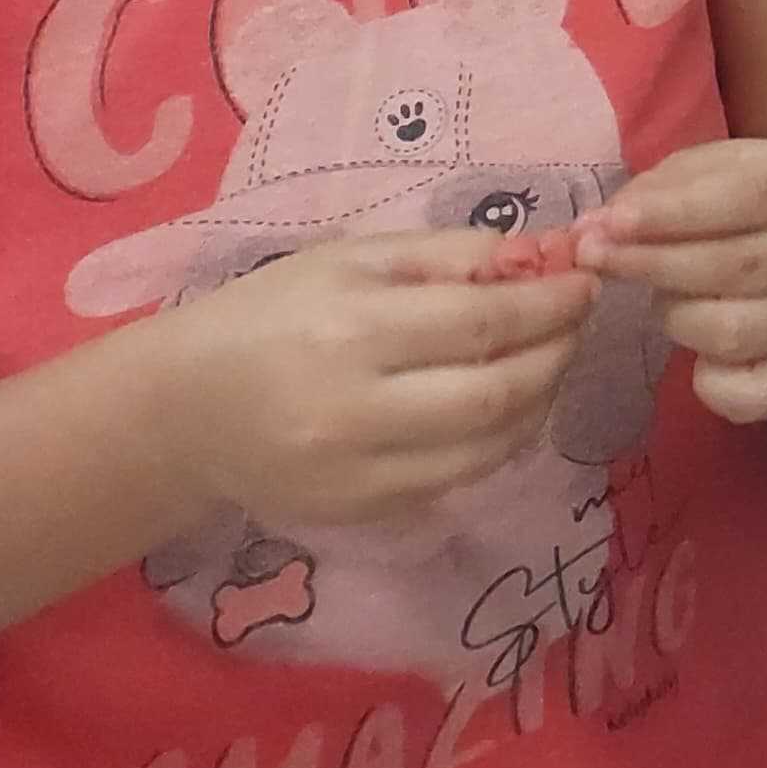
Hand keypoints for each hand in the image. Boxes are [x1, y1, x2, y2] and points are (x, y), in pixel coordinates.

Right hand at [164, 228, 601, 532]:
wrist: (180, 410)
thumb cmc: (269, 313)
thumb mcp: (349, 257)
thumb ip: (448, 253)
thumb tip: (541, 255)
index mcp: (352, 333)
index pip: (486, 322)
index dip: (552, 303)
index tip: (586, 282)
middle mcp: (357, 413)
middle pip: (498, 393)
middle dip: (556, 353)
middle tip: (575, 322)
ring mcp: (359, 476)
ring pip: (490, 448)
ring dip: (540, 402)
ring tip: (547, 360)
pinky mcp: (361, 514)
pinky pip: (457, 480)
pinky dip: (498, 442)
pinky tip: (503, 406)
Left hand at [576, 140, 766, 423]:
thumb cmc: (741, 195)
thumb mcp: (706, 170)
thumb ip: (652, 193)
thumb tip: (591, 232)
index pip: (751, 196)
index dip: (677, 212)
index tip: (613, 223)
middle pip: (741, 267)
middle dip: (655, 265)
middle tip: (597, 258)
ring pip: (739, 332)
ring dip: (677, 317)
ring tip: (660, 299)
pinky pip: (755, 398)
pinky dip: (712, 387)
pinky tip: (693, 362)